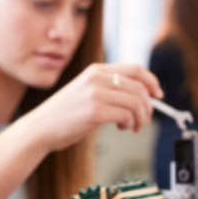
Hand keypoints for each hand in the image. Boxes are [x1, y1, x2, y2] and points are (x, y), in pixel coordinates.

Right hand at [23, 63, 163, 153]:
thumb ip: (108, 89)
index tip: (158, 94)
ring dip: (140, 117)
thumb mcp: (85, 92)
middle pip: (139, 88)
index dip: (151, 81)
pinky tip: (122, 128)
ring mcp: (95, 94)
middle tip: (144, 119)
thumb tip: (138, 98)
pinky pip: (125, 115)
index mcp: (95, 70)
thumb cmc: (62, 116)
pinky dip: (130, 123)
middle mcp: (96, 78)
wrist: (39, 128)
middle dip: (148, 106)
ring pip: (135, 102)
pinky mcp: (94, 111)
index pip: (134, 69)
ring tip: (133, 126)